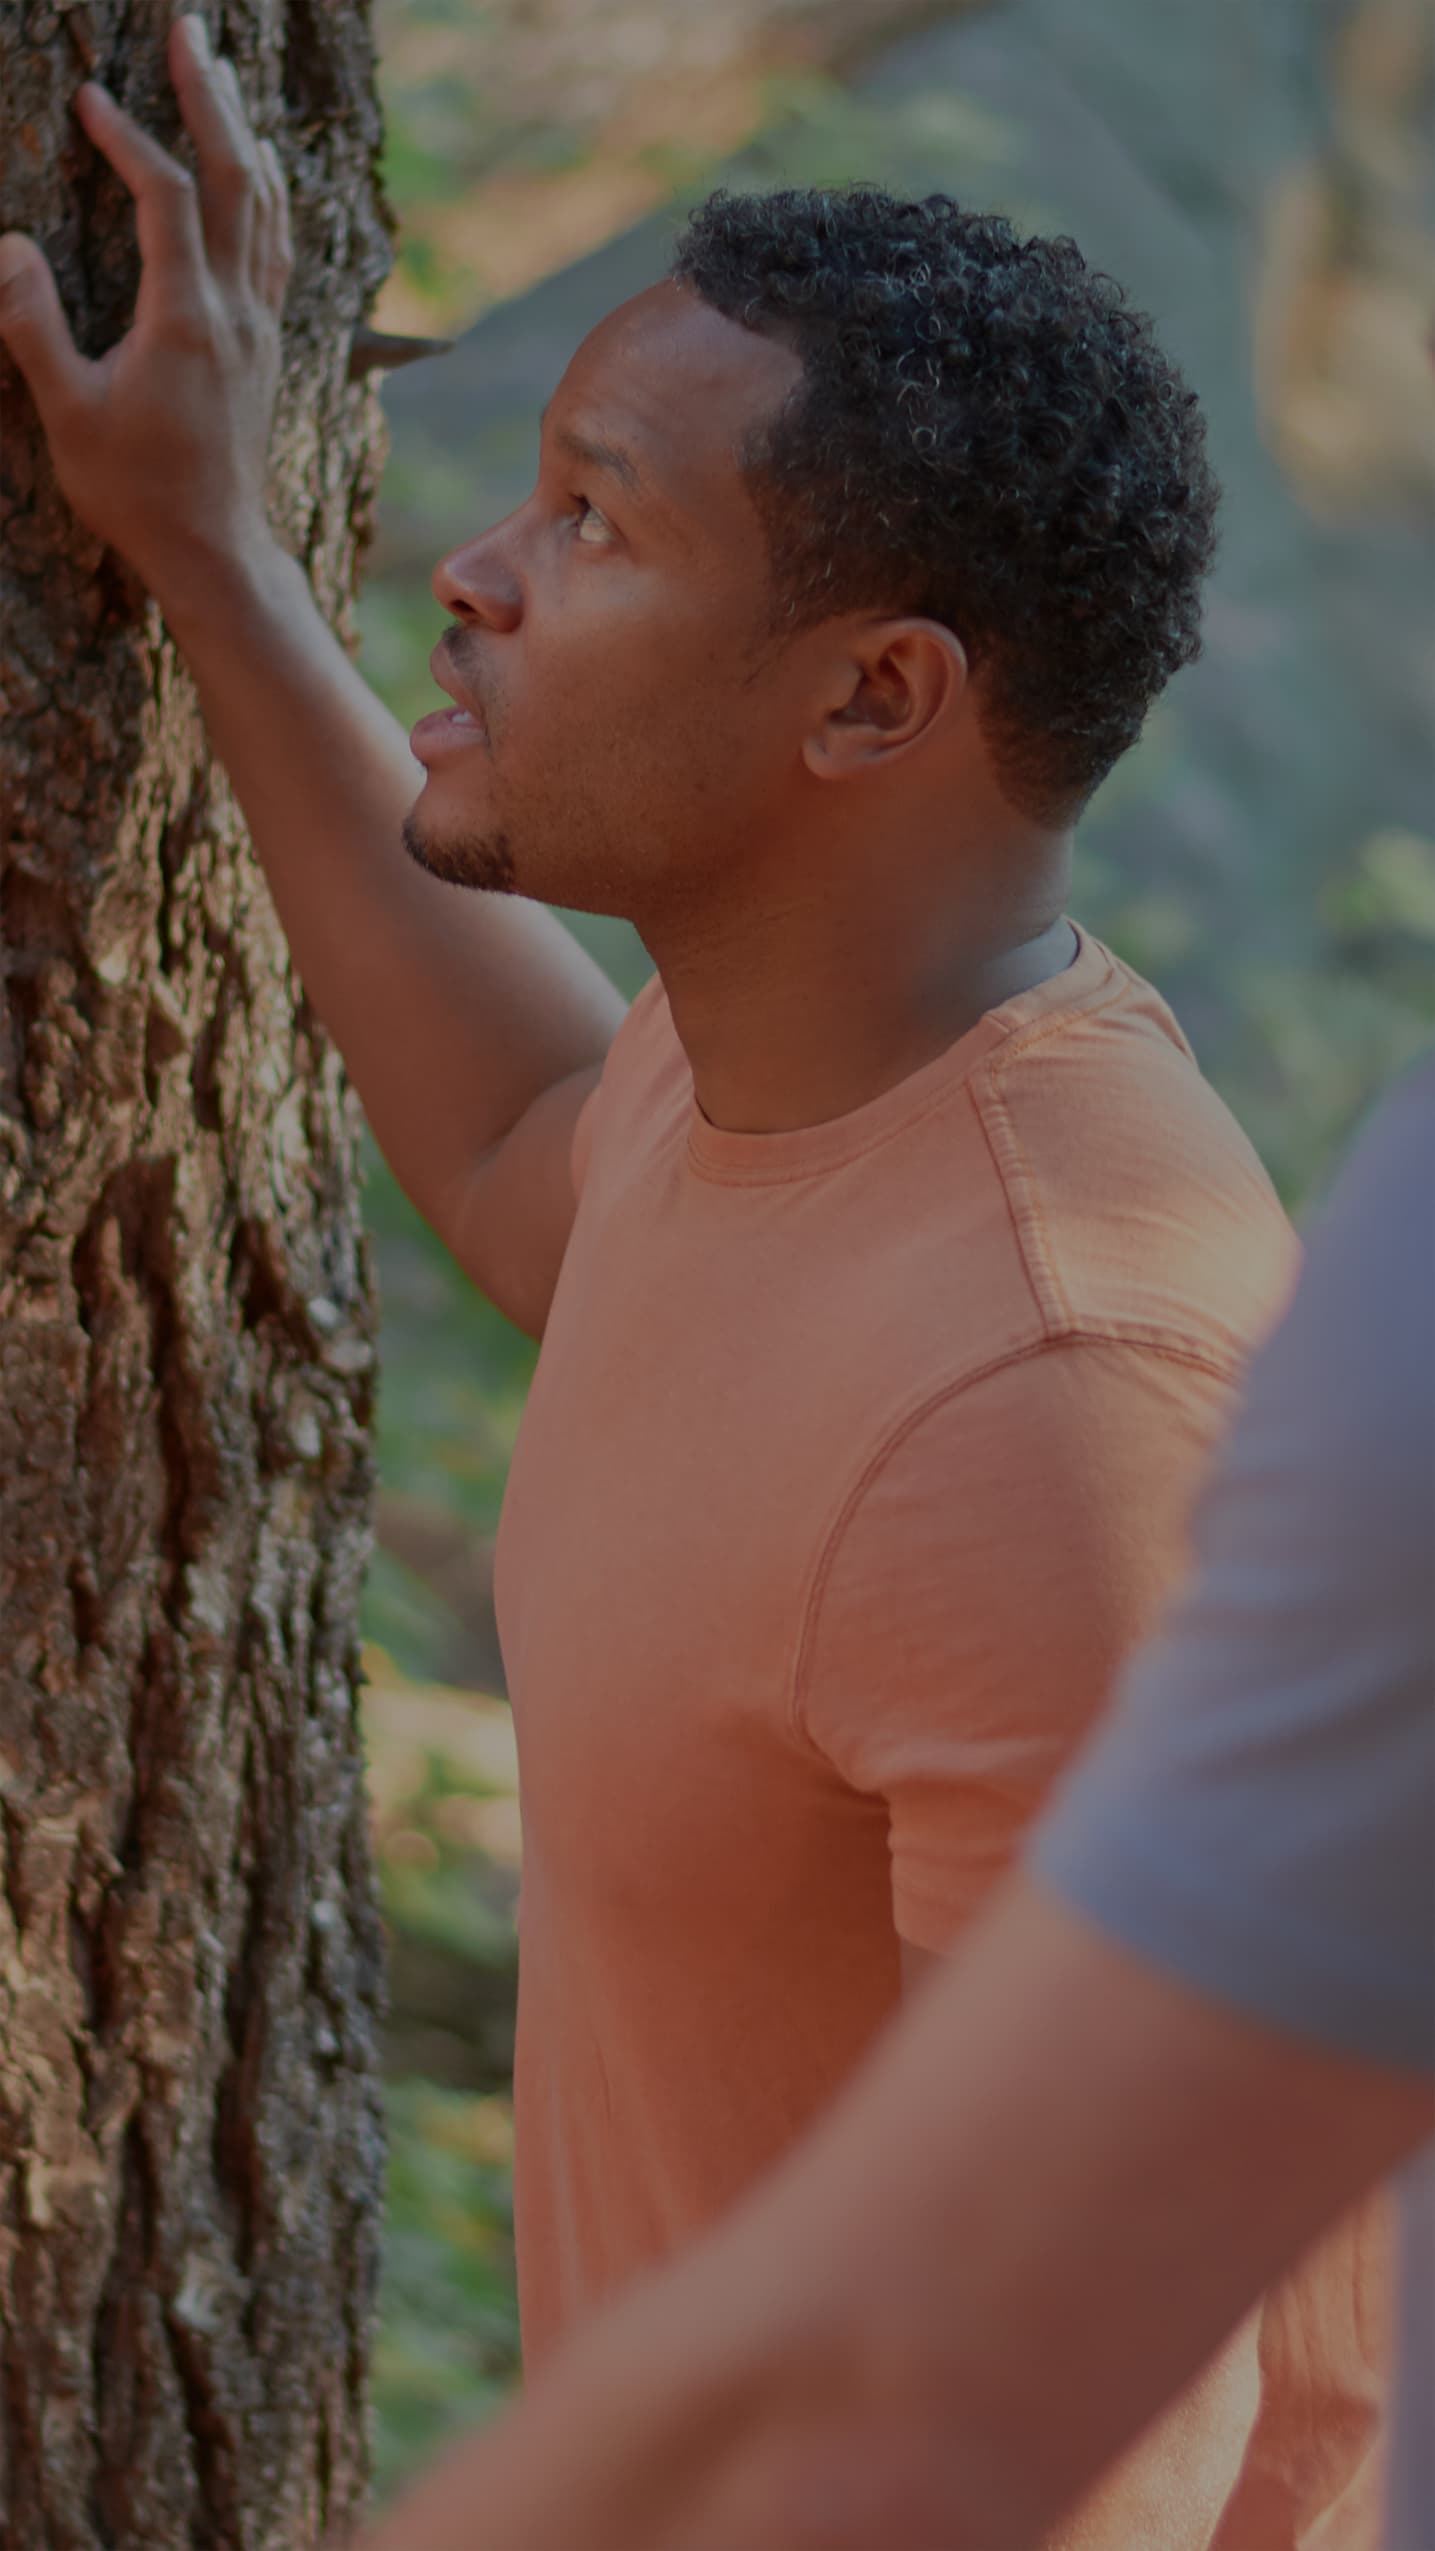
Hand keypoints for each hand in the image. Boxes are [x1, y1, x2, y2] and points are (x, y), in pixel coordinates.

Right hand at [0, 15, 290, 598]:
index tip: (89, 98)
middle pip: (236, 178)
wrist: (214, 551)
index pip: (164, 195)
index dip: (128, 138)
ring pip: (266, 207)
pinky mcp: (267, 345)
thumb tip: (8, 245)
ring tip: (222, 78)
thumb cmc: (138, 492)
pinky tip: (260, 167)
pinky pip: (275, 246)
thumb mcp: (67, 413)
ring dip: (243, 133)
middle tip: (191, 30)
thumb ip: (34, 326)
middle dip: (211, 98)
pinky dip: (266, 191)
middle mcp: (235, 310)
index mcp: (186, 318)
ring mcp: (259, 326)